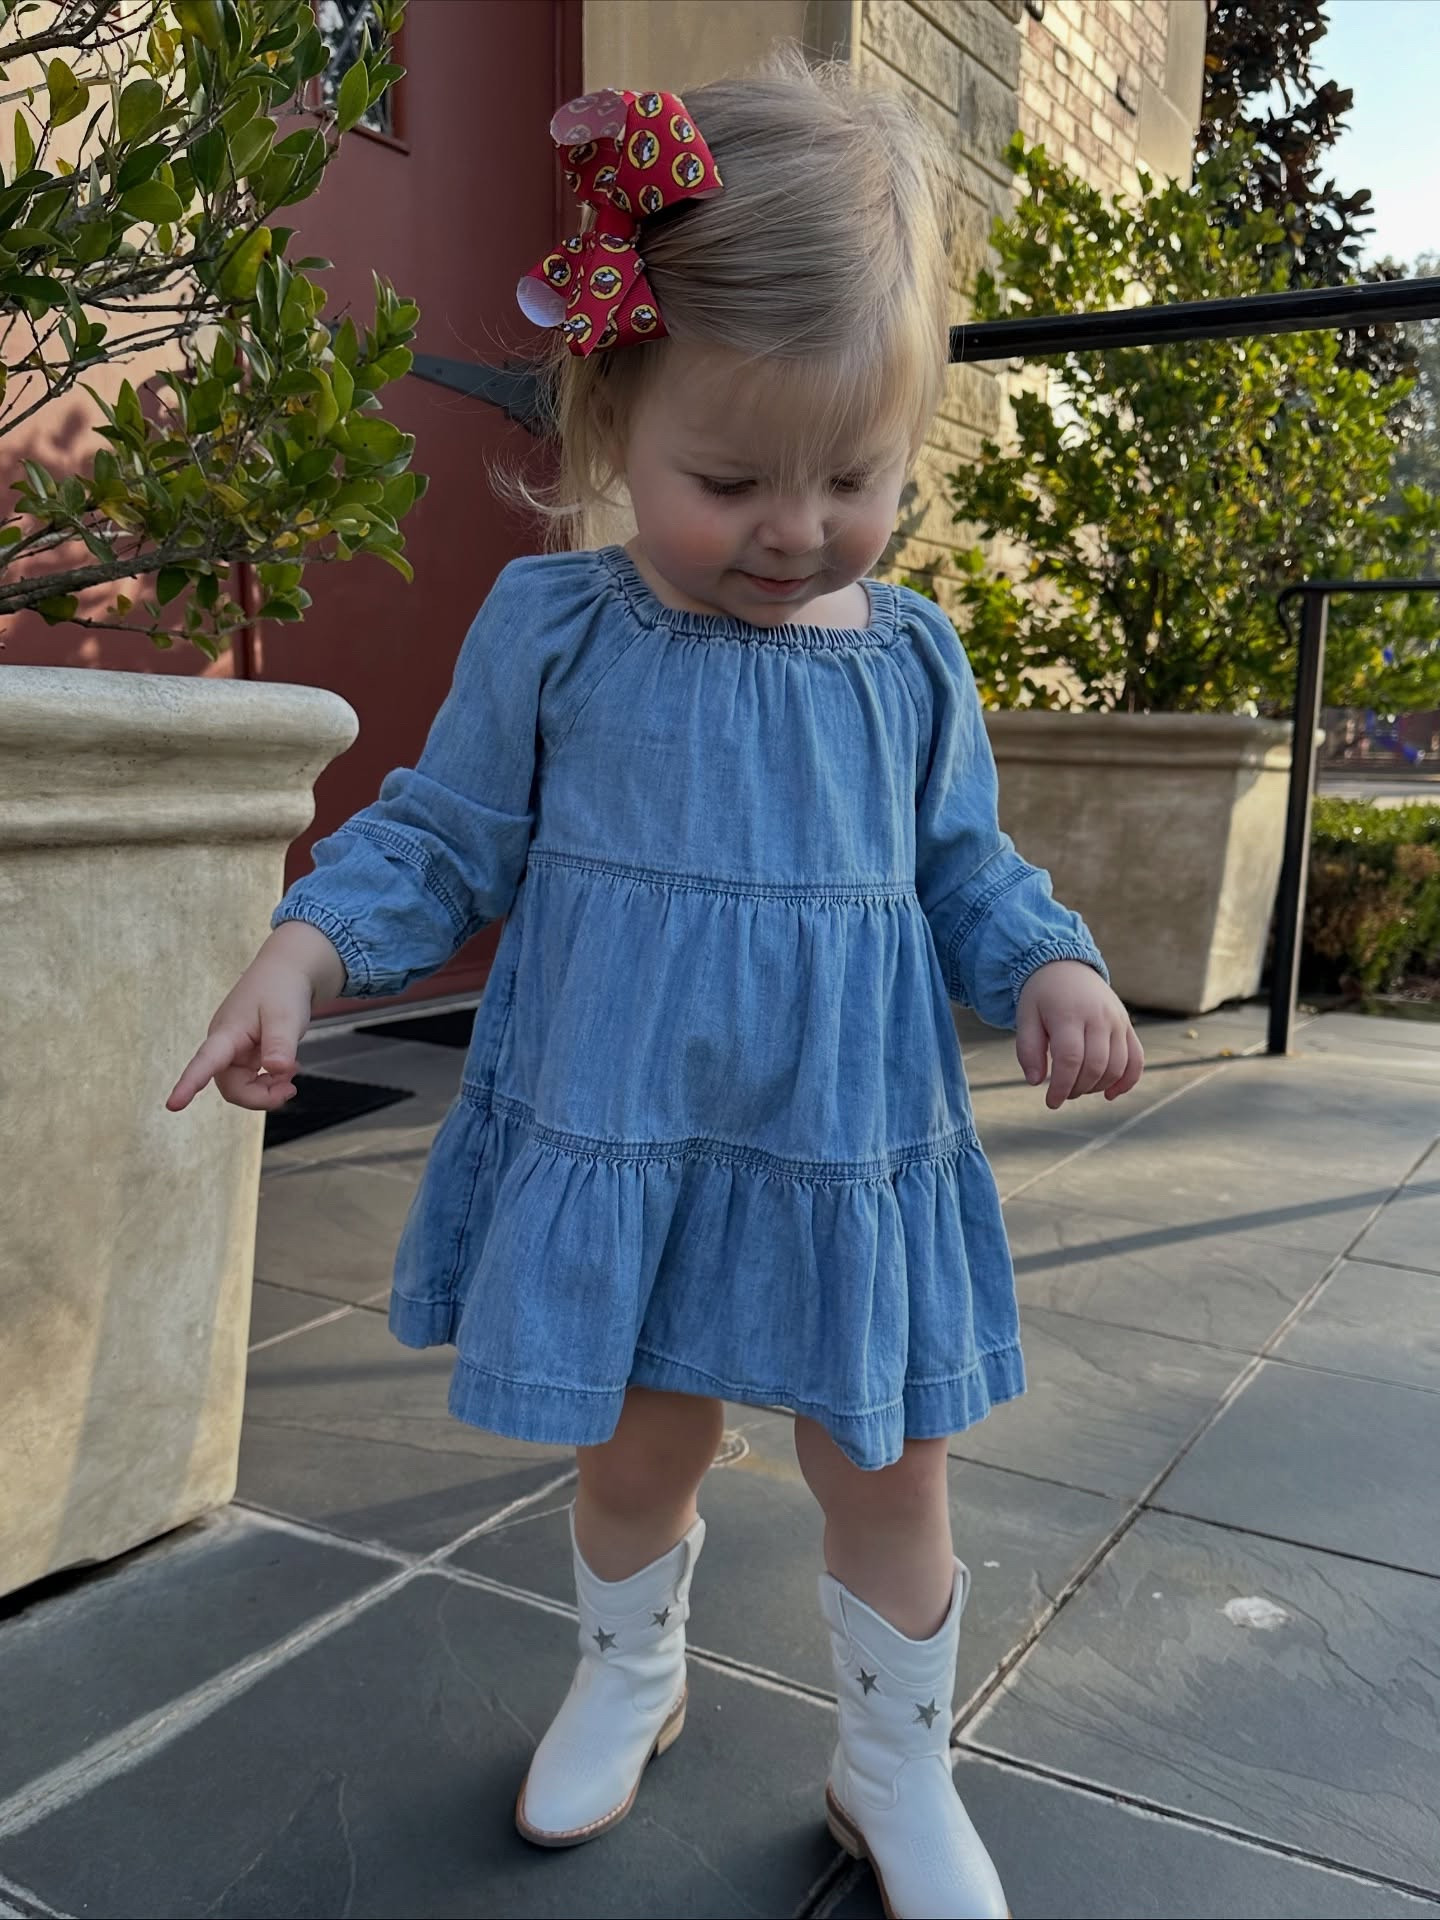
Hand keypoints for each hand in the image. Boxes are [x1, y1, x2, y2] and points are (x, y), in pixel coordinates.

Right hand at [166, 922, 341, 1113]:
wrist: (286, 972)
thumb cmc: (281, 990)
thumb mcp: (286, 1016)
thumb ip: (280, 1044)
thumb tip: (276, 1070)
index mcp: (227, 1033)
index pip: (205, 1062)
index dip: (189, 1084)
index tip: (173, 1104)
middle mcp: (224, 1045)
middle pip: (231, 1087)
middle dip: (260, 1096)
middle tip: (291, 1088)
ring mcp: (233, 1051)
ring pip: (242, 1087)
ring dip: (267, 1089)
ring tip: (291, 1074)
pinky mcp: (244, 1054)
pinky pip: (251, 1079)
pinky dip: (271, 1081)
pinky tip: (287, 1070)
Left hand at [1016, 961, 1143, 1110]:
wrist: (1065, 965)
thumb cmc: (1042, 996)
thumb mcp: (1025, 1017)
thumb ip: (1028, 1049)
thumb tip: (1036, 1082)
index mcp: (1069, 1014)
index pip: (1070, 1059)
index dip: (1061, 1086)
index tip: (1051, 1102)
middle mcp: (1098, 1017)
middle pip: (1095, 1065)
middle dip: (1077, 1088)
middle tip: (1062, 1093)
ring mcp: (1117, 1020)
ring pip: (1117, 1066)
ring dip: (1098, 1086)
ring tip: (1078, 1087)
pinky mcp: (1127, 1025)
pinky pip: (1136, 1058)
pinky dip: (1128, 1080)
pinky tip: (1110, 1094)